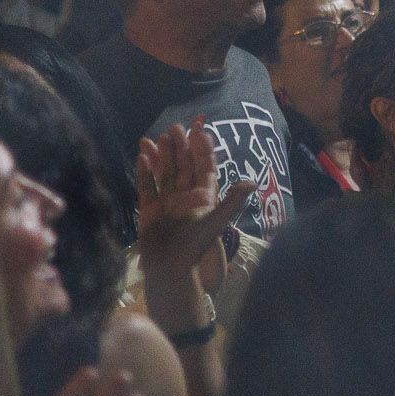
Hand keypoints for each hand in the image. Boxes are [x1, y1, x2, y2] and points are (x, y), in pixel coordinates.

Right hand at [136, 122, 252, 291]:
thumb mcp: (217, 221)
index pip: (205, 169)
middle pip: (184, 168)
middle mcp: (186, 198)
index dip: (204, 151)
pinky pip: (147, 187)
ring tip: (159, 137)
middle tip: (176, 128)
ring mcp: (166, 203)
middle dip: (181, 148)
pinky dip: (145, 172)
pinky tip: (143, 156)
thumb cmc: (195, 245)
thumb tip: (252, 182)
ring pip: (165, 174)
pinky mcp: (149, 211)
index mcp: (204, 199)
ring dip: (163, 156)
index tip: (200, 131)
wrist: (169, 268)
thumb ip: (232, 201)